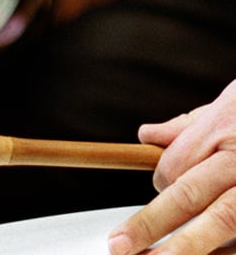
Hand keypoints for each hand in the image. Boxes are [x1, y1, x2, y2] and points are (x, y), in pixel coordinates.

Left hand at [108, 79, 235, 254]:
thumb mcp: (229, 104)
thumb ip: (189, 125)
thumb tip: (148, 134)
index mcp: (225, 131)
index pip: (175, 165)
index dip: (159, 180)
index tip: (158, 186)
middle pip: (189, 197)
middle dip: (151, 224)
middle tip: (119, 246)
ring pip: (222, 224)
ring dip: (189, 247)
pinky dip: (227, 252)